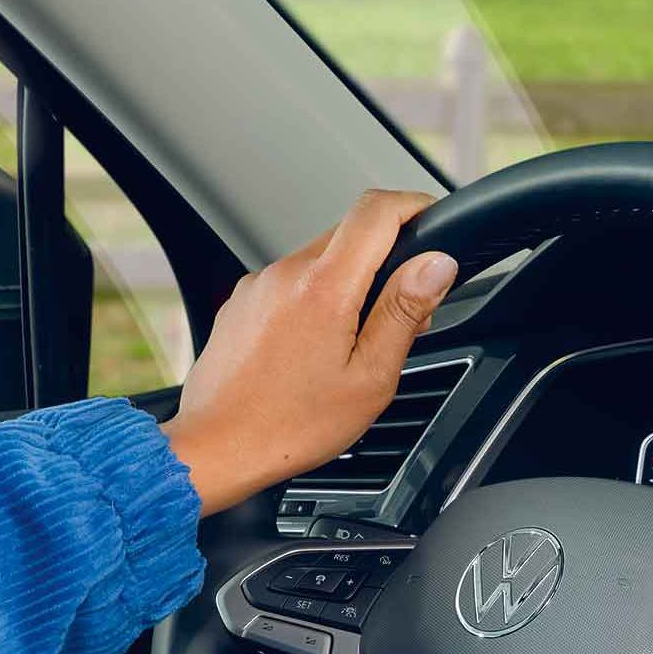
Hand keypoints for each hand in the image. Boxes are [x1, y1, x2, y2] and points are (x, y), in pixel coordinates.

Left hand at [161, 190, 458, 515]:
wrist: (215, 448)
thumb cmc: (288, 425)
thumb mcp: (370, 375)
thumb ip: (404, 311)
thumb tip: (437, 264)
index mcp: (322, 287)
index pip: (375, 210)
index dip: (414, 205)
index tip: (433, 221)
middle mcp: (283, 275)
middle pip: (348, 234)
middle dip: (386, 260)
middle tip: (405, 312)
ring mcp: (256, 287)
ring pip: (318, 261)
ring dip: (349, 284)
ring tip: (357, 342)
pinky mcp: (239, 304)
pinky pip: (289, 284)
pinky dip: (314, 300)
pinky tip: (317, 348)